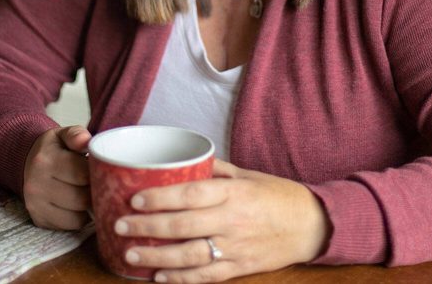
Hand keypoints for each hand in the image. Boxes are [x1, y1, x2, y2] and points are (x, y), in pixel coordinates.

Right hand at [23, 125, 91, 229]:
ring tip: (89, 192)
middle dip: (94, 191)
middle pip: (81, 198)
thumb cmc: (53, 149)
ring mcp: (36, 205)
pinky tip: (78, 204)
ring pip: (77, 215)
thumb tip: (86, 141)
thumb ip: (76, 135)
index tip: (101, 169)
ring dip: (88, 207)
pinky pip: (70, 225)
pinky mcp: (39, 219)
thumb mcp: (63, 135)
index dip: (97, 172)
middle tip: (99, 183)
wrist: (26, 162)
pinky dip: (79, 217)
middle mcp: (37, 185)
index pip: (82, 174)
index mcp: (45, 160)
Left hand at [114, 159, 328, 282]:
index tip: (134, 199)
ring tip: (130, 253)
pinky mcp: (239, 268)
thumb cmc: (278, 196)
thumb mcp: (248, 175)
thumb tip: (183, 160)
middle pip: (183, 226)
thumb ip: (215, 170)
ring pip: (189, 256)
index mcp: (234, 193)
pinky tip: (158, 277)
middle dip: (147, 227)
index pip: (191, 194)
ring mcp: (235, 248)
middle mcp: (232, 221)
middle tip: (119, 224)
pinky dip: (180, 280)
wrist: (312, 225)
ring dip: (156, 257)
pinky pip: (205, 277)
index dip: (161, 198)